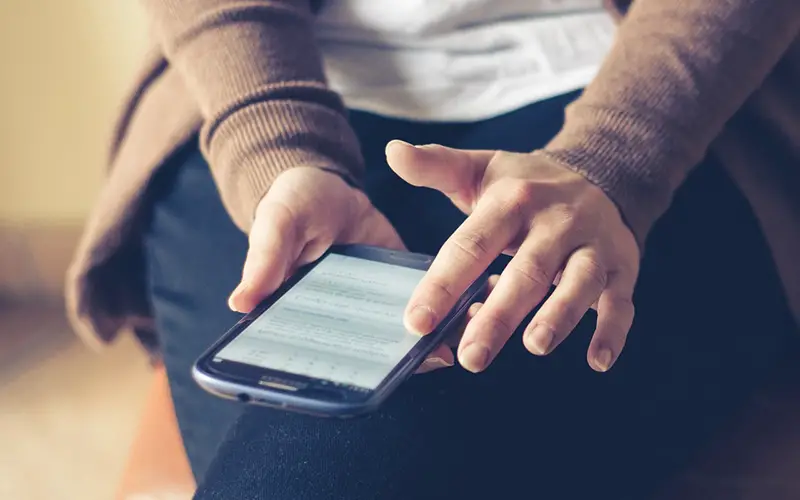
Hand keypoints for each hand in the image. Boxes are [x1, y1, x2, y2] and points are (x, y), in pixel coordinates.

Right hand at [226, 167, 452, 372]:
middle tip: (437, 356)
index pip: (324, 354)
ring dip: (434, 337)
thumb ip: (265, 259)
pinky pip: (429, 303)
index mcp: (305, 315)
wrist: (329, 184)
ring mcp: (377, 304)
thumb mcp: (277, 222)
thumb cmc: (291, 205)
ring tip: (465, 336)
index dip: (349, 371)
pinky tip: (476, 303)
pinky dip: (450, 307)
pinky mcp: (403, 283)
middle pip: (373, 353)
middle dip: (404, 359)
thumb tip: (240, 302)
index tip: (377, 377)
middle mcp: (343, 320)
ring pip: (405, 333)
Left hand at [386, 141, 639, 372]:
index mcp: (512, 201)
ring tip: (535, 346)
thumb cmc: (526, 184)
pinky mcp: (622, 267)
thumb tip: (392, 151)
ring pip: (578, 283)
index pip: (471, 244)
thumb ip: (436, 166)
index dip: (442, 284)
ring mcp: (591, 246)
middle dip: (498, 316)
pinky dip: (612, 331)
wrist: (601, 172)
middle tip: (471, 357)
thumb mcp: (480, 169)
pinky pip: (621, 302)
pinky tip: (598, 361)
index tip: (417, 321)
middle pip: (525, 271)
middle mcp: (554, 222)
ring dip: (559, 315)